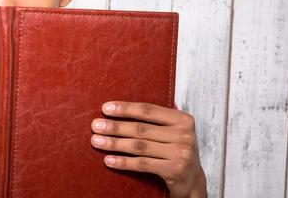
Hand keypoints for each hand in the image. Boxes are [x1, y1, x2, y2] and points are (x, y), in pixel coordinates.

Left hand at [90, 102, 206, 197]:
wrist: (192, 178)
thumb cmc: (174, 149)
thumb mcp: (171, 130)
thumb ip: (153, 120)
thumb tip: (116, 110)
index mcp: (182, 119)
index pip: (148, 110)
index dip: (125, 108)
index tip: (105, 108)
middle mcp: (184, 135)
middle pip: (141, 129)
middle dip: (115, 127)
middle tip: (95, 126)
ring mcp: (180, 153)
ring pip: (139, 146)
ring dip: (114, 144)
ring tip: (96, 141)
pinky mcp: (174, 170)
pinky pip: (142, 164)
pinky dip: (123, 162)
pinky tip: (108, 160)